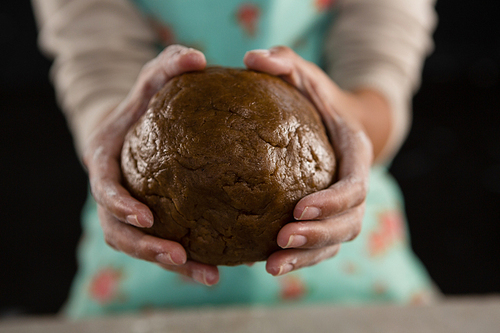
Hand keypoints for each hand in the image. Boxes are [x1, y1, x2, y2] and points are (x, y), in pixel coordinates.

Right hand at [82, 45, 218, 285]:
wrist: (140, 127)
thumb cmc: (145, 102)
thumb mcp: (153, 79)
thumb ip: (168, 65)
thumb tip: (198, 57)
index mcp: (107, 164)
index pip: (105, 189)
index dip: (119, 206)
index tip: (146, 216)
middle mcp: (115, 195)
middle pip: (119, 232)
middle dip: (146, 248)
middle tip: (178, 256)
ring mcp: (132, 211)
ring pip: (143, 248)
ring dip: (172, 264)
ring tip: (210, 275)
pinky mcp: (155, 220)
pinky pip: (168, 244)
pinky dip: (190, 260)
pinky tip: (220, 267)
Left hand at [244, 46, 375, 275]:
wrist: (332, 123)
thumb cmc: (316, 99)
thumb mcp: (303, 75)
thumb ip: (284, 62)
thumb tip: (251, 58)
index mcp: (354, 155)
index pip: (355, 185)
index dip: (334, 201)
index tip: (300, 206)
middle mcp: (354, 187)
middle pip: (350, 224)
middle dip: (319, 236)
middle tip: (282, 238)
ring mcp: (341, 209)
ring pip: (335, 243)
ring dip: (307, 258)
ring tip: (271, 266)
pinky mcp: (324, 221)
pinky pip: (317, 247)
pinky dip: (297, 259)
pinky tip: (264, 263)